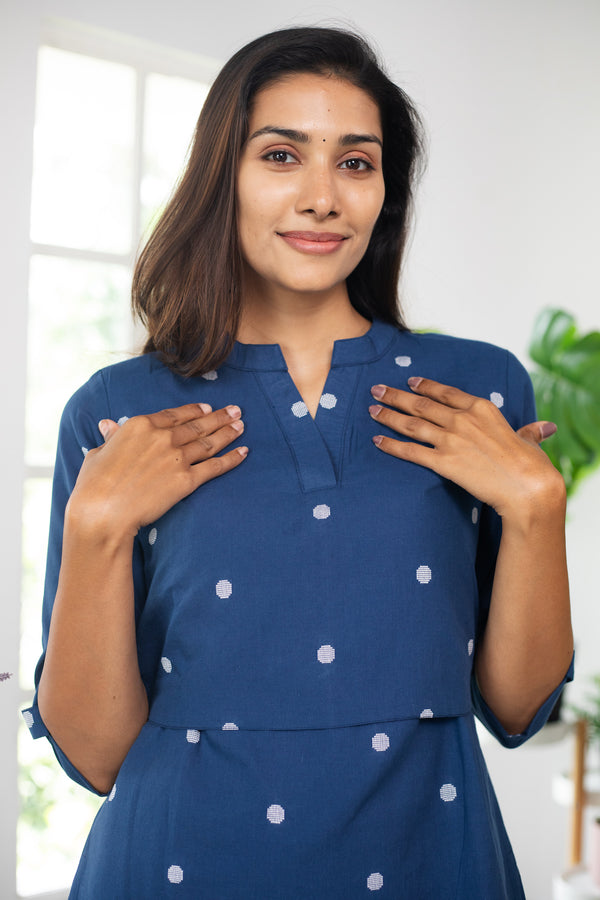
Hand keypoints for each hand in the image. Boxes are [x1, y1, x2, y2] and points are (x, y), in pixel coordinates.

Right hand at [68, 402, 247, 537]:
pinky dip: (232, 458)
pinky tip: (244, 451)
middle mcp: (163, 437)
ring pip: (209, 442)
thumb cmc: (94, 485)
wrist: (103, 511)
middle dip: (219, 417)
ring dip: (228, 432)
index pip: (174, 415)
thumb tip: (107, 425)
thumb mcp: (98, 453)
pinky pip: (215, 466)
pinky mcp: (187, 480)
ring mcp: (177, 458)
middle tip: (235, 411)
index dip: (193, 411)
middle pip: (197, 425)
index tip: (206, 408)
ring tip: (241, 425)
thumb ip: (110, 438)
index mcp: (140, 425)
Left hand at [369, 377, 563, 520]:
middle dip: (395, 396)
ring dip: (388, 416)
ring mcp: (451, 440)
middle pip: (421, 404)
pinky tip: (376, 440)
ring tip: (371, 410)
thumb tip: (546, 427)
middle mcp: (462, 419)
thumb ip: (531, 432)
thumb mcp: (529, 441)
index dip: (425, 386)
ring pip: (411, 424)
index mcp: (482, 408)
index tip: (410, 381)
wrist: (527, 487)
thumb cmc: (532, 465)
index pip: (446, 392)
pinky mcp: (443, 462)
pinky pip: (411, 451)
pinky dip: (391, 445)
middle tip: (376, 390)